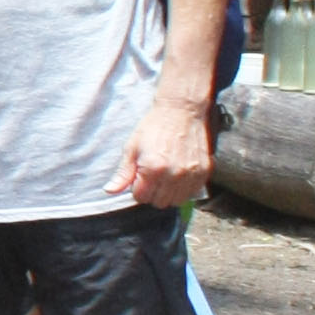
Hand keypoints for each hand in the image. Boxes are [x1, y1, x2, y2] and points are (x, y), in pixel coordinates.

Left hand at [112, 94, 210, 209]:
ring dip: (167, 194)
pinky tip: (177, 176)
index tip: (138, 178)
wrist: (181, 112)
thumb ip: (122, 174)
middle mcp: (174, 174)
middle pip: (159, 202)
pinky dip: (183, 190)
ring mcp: (192, 174)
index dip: (136, 189)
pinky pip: (191, 193)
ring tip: (164, 176)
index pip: (141, 197)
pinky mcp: (204, 172)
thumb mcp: (131, 148)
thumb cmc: (153, 128)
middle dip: (151, 193)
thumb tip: (109, 191)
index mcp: (153, 169)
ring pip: (176, 201)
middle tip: (151, 176)